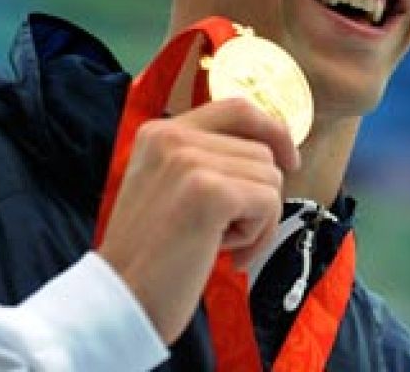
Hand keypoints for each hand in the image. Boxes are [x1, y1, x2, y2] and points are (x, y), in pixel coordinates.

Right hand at [98, 97, 300, 344]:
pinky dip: (257, 236)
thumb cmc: (151, 257)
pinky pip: (269, 204)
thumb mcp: (168, 190)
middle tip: (224, 237)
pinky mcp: (210, 193)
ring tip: (216, 245)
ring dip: (256, 221)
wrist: (121, 301)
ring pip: (270, 178)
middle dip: (257, 198)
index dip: (273, 130)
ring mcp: (189, 162)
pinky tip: (224, 255)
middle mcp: (171, 137)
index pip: (237, 109)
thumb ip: (206, 162)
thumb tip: (274, 153)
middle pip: (261, 152)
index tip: (289, 161)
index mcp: (158, 133)